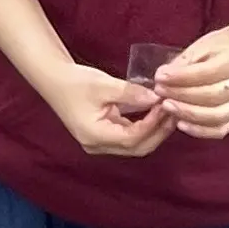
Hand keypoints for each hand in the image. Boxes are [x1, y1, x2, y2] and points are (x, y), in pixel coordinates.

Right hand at [40, 60, 173, 158]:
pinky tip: (155, 113)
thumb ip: (132, 93)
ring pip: (135, 145)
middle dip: (158, 132)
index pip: (133, 138)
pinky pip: (129, 137)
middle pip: (137, 148)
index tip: (165, 105)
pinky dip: (144, 127)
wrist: (54, 80)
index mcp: (96, 136)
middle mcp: (98, 146)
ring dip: (153, 130)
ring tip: (168, 112)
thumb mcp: (104, 85)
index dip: (152, 124)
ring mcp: (100, 143)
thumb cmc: (75, 81)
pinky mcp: (103, 136)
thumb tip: (157, 97)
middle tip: (174, 111)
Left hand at [151, 25, 228, 141]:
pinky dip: (198, 130)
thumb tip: (162, 78)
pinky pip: (219, 130)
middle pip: (213, 95)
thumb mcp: (201, 47)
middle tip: (160, 92)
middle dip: (182, 95)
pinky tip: (180, 122)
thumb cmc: (217, 50)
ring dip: (187, 113)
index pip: (210, 72)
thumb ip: (183, 63)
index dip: (182, 77)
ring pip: (216, 116)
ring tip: (167, 106)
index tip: (160, 77)